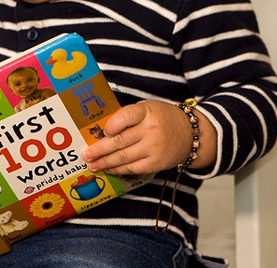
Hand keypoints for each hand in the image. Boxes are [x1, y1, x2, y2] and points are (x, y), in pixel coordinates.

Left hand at [82, 100, 215, 174]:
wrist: (190, 133)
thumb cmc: (162, 118)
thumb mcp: (146, 108)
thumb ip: (127, 116)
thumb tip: (101, 129)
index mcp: (147, 112)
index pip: (125, 117)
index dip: (111, 125)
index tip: (102, 131)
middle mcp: (150, 130)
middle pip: (120, 141)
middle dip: (99, 149)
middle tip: (86, 154)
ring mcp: (154, 148)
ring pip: (124, 157)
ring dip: (105, 162)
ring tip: (92, 165)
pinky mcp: (156, 163)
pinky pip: (132, 168)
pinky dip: (118, 169)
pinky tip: (108, 168)